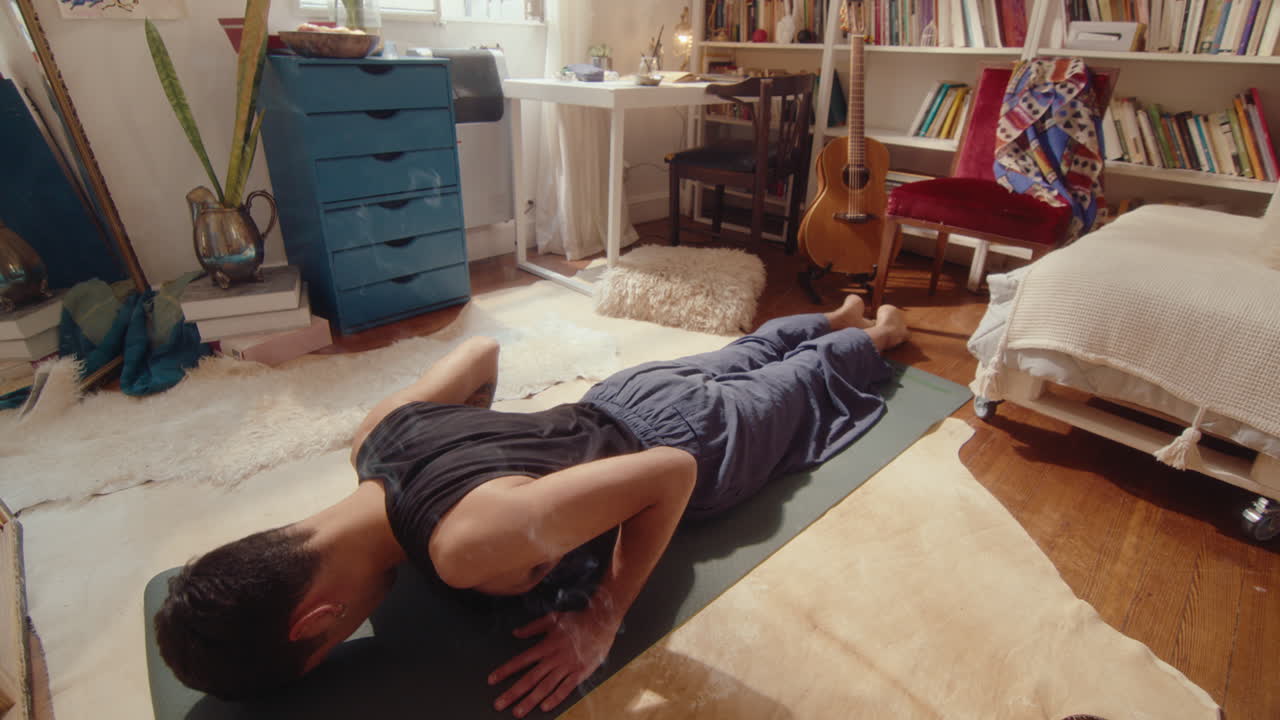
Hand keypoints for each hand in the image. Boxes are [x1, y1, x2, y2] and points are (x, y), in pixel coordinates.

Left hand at [488, 610, 619, 716]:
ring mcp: (567, 667)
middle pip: (530, 678)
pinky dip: (555, 698)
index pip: (521, 660)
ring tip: (518, 712)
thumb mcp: (552, 618)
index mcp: (546, 645)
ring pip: (545, 687)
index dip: (505, 671)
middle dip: (513, 692)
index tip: (492, 680)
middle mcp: (554, 658)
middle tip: (499, 704)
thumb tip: (516, 633)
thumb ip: (533, 627)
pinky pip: (566, 688)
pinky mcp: (580, 673)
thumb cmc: (576, 620)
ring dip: (530, 700)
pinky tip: (545, 707)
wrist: (601, 622)